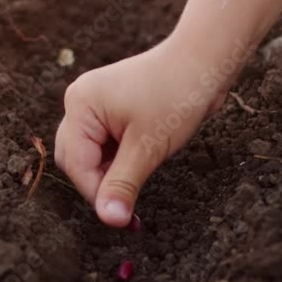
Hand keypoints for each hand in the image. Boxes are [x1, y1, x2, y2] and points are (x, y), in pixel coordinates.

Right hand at [54, 40, 226, 226]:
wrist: (205, 62)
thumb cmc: (176, 96)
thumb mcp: (148, 147)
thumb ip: (123, 184)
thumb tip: (110, 220)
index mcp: (81, 106)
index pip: (76, 163)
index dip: (97, 192)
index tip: (123, 218)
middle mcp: (79, 102)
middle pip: (76, 159)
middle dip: (100, 183)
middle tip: (129, 205)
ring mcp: (94, 105)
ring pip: (90, 155)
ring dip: (111, 173)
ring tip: (141, 177)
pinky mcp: (110, 110)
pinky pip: (105, 145)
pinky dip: (119, 161)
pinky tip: (141, 164)